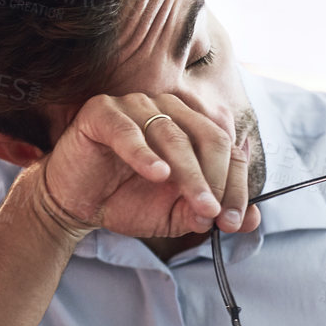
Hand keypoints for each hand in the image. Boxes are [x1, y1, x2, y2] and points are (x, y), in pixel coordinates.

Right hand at [10, 90, 261, 240]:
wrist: (74, 205)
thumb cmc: (125, 201)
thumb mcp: (175, 213)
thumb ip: (209, 211)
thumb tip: (252, 219)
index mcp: (188, 124)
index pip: (226, 146)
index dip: (234, 184)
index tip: (234, 220)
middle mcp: (165, 107)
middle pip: (207, 136)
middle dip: (217, 179)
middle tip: (216, 214)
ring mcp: (133, 105)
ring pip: (172, 135)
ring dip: (190, 174)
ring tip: (199, 205)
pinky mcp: (101, 112)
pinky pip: (128, 130)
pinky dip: (145, 154)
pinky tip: (158, 175)